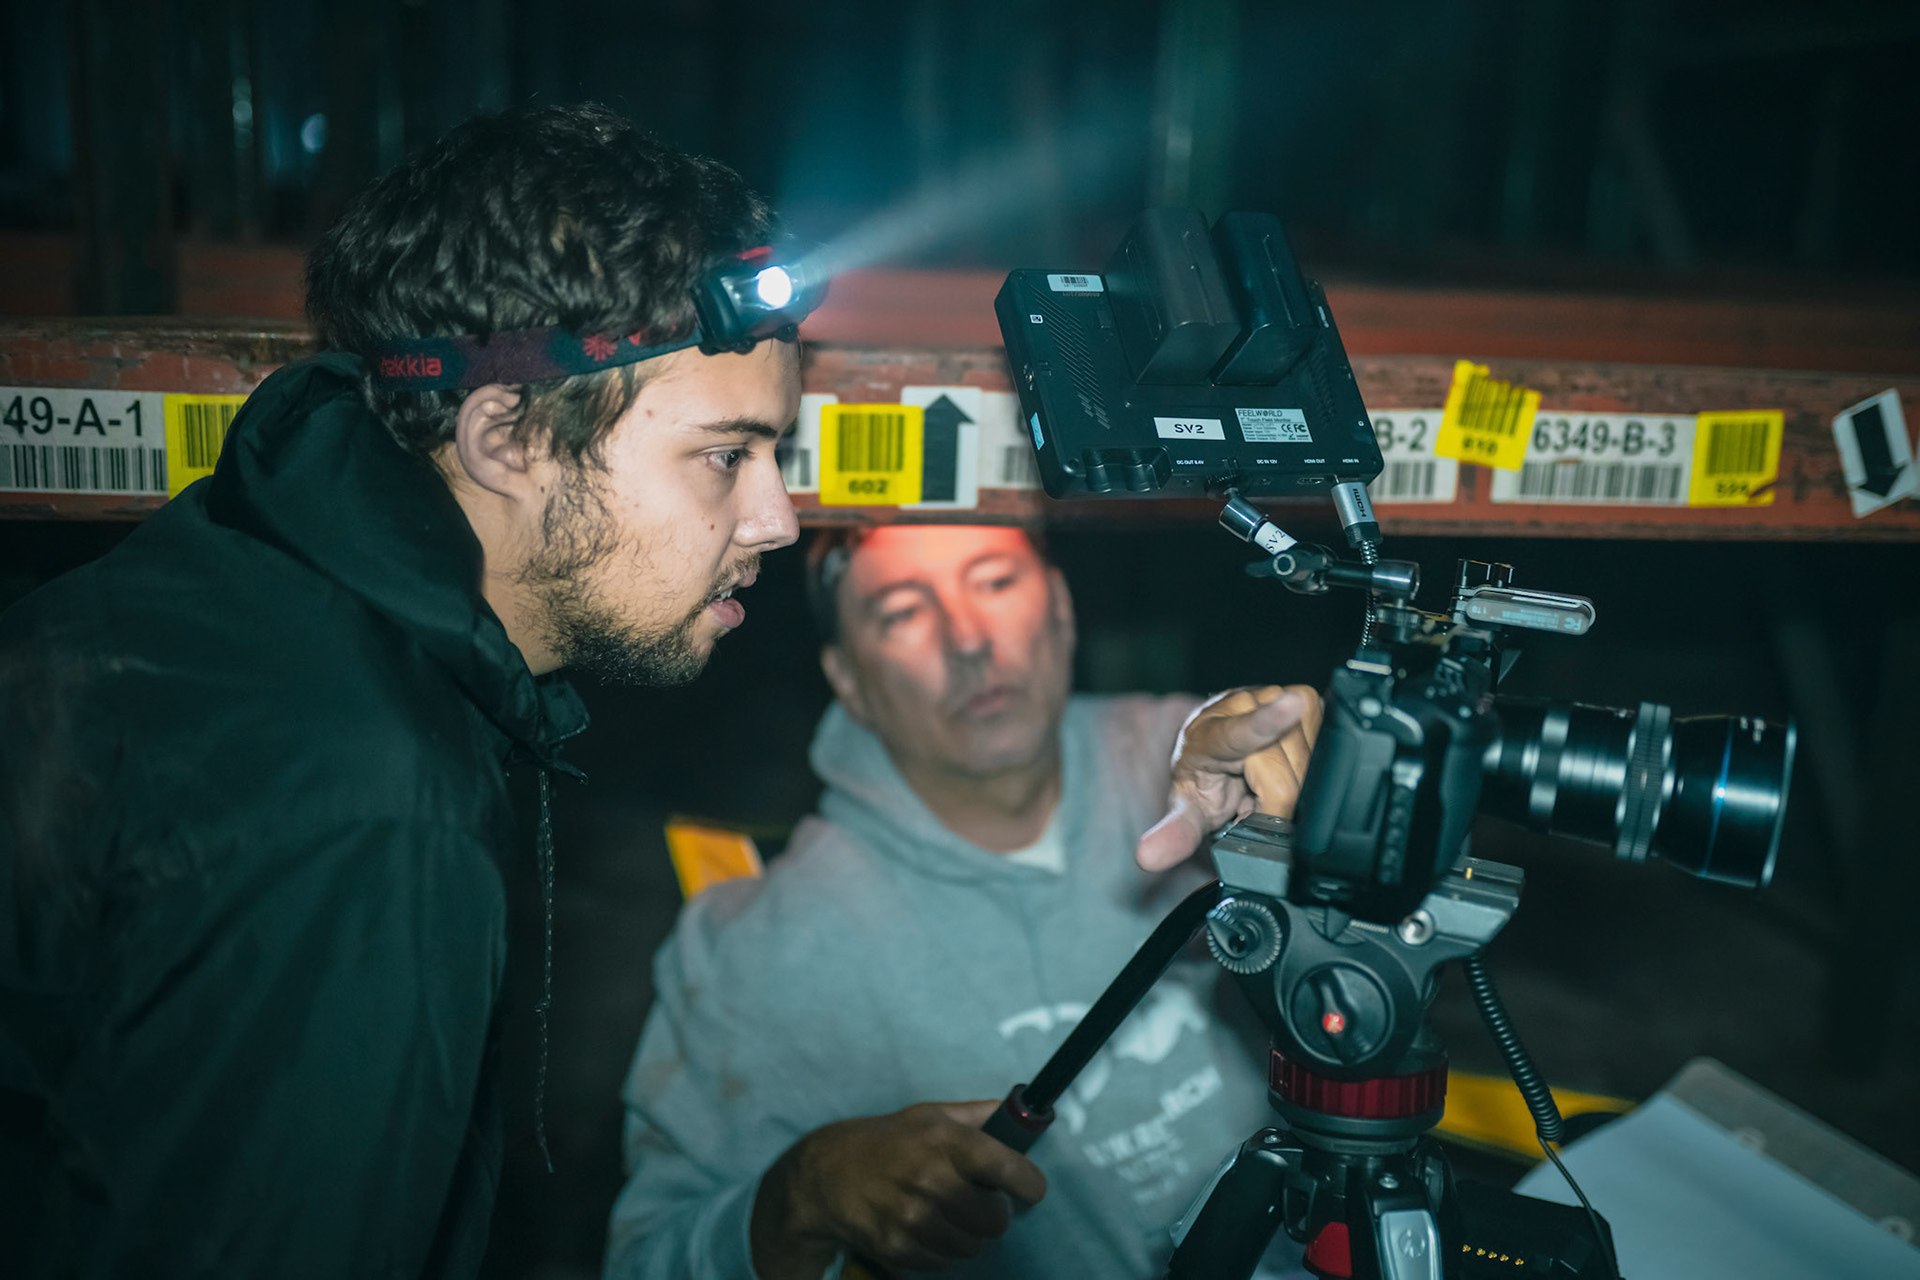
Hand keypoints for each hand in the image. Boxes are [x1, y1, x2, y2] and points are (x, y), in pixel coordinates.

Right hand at [750, 1101, 1047, 1279]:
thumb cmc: (889, 1140)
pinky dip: (941, 1250)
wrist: (827, 1174)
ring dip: (967, 1235)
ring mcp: (913, 1217)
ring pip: (973, 1246)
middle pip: (997, 1219)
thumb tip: (1024, 1113)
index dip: (1029, 1183)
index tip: (1030, 1189)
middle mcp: (932, 1179)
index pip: (1010, 1169)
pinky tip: (924, 1229)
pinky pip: (944, 1262)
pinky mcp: (898, 1247)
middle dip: (993, 1213)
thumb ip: (979, 1115)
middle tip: (976, 1202)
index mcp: (946, 1140)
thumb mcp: (930, 1115)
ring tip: (947, 1215)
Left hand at [1136, 684, 1322, 872]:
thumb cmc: (1203, 776)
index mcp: (1212, 733)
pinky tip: (1288, 767)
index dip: (1269, 721)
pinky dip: (1312, 770)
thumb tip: (1148, 857)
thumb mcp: (1186, 809)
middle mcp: (1246, 705)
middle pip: (1287, 783)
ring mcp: (1278, 696)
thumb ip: (1174, 833)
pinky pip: (1327, 751)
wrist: (1213, 746)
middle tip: (1251, 804)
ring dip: (1294, 790)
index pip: (1242, 731)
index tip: (1292, 704)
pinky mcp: (1306, 699)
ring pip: (1312, 771)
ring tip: (1266, 784)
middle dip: (1273, 809)